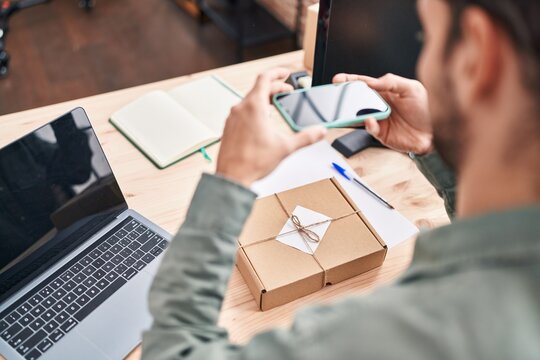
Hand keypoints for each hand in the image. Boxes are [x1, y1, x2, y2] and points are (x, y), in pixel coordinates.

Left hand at [216, 69, 326, 186]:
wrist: (232, 177)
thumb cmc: (252, 162)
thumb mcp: (286, 147)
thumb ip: (306, 137)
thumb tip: (320, 131)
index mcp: (254, 107)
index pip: (265, 78)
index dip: (277, 72)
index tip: (285, 73)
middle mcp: (240, 109)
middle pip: (258, 88)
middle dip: (274, 88)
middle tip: (286, 92)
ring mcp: (232, 118)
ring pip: (249, 100)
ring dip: (264, 99)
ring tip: (275, 106)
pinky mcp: (229, 128)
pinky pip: (243, 112)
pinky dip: (254, 110)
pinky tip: (262, 122)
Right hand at [333, 73, 432, 154]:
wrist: (436, 132)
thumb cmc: (427, 109)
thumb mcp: (411, 88)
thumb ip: (391, 82)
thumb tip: (372, 81)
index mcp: (386, 91)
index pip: (364, 84)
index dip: (350, 81)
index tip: (338, 80)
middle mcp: (379, 105)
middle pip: (357, 99)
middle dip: (345, 97)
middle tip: (337, 95)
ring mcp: (379, 119)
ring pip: (359, 115)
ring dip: (351, 113)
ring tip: (346, 109)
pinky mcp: (381, 133)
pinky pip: (369, 128)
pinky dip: (368, 125)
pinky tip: (370, 121)